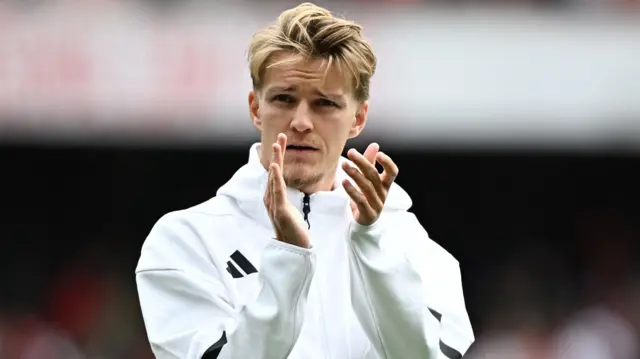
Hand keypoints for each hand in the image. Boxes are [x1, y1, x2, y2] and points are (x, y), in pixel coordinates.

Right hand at [264, 133, 310, 248]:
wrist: (293, 249)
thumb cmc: (292, 230)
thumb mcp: (289, 209)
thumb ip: (284, 198)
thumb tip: (283, 189)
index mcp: (274, 196)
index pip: (276, 172)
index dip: (279, 156)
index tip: (281, 141)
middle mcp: (270, 198)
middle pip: (274, 171)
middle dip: (277, 153)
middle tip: (280, 136)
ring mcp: (274, 204)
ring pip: (275, 177)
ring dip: (277, 160)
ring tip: (277, 144)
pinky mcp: (280, 210)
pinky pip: (277, 191)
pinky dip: (276, 178)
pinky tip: (275, 167)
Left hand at [342, 143, 398, 225]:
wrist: (364, 221)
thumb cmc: (367, 196)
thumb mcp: (369, 179)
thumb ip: (370, 162)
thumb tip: (375, 145)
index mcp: (385, 184)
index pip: (392, 172)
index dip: (388, 163)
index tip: (379, 154)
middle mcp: (383, 193)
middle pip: (374, 176)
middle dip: (362, 163)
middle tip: (350, 152)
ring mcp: (377, 204)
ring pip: (366, 187)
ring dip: (354, 174)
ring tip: (344, 164)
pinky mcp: (368, 214)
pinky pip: (360, 201)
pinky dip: (352, 190)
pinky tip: (344, 182)